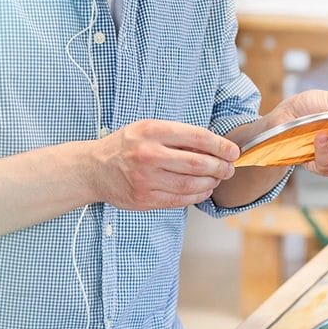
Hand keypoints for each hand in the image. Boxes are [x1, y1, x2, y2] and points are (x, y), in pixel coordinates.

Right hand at [91, 120, 237, 209]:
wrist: (94, 169)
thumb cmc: (125, 146)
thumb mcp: (147, 129)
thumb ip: (176, 135)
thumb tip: (213, 146)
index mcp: (151, 131)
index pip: (196, 137)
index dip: (220, 145)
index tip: (233, 151)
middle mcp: (148, 154)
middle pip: (197, 163)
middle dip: (220, 167)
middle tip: (229, 168)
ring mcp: (146, 179)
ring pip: (190, 184)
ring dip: (211, 183)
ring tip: (217, 179)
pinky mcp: (144, 199)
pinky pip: (179, 200)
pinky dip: (196, 196)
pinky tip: (203, 190)